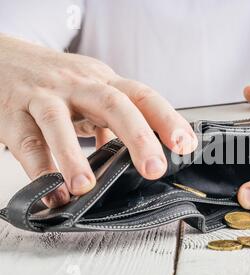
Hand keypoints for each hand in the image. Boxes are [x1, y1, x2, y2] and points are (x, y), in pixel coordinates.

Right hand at [0, 35, 196, 207]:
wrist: (4, 60)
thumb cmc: (57, 82)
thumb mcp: (92, 93)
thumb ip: (115, 121)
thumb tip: (143, 153)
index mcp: (105, 82)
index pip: (143, 96)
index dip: (167, 119)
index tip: (185, 145)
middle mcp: (78, 85)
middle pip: (113, 104)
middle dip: (138, 137)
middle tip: (154, 169)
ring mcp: (43, 96)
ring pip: (58, 121)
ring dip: (73, 156)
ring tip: (86, 187)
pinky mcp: (12, 114)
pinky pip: (26, 143)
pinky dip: (39, 170)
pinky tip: (53, 193)